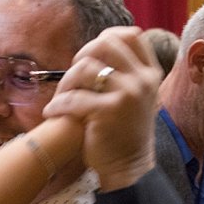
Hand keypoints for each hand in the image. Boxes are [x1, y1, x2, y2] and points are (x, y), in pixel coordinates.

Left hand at [42, 26, 162, 190]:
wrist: (129, 168)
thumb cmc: (125, 133)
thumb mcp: (136, 97)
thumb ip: (125, 72)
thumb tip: (99, 44)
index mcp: (150, 74)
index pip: (132, 35)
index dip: (108, 37)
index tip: (92, 54)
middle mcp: (143, 80)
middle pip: (106, 43)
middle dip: (83, 54)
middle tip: (73, 75)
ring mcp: (128, 94)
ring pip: (86, 67)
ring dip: (66, 81)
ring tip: (61, 97)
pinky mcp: (108, 111)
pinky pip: (73, 96)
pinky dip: (58, 104)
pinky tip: (53, 112)